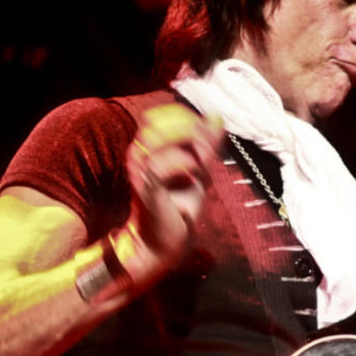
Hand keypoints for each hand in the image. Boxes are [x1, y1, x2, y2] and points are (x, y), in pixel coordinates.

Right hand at [117, 104, 221, 283]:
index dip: (187, 118)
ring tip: (200, 165)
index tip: (207, 133)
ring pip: (161, 140)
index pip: (161, 116)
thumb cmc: (178, 205)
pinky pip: (160, 165)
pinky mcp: (146, 186)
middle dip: (191, 130)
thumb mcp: (197, 170)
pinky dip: (183, 164)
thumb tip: (217, 117)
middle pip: (160, 122)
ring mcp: (139, 169)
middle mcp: (138, 154)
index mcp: (147, 147)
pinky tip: (194, 173)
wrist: (164, 239)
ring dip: (189, 148)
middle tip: (208, 149)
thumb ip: (206, 144)